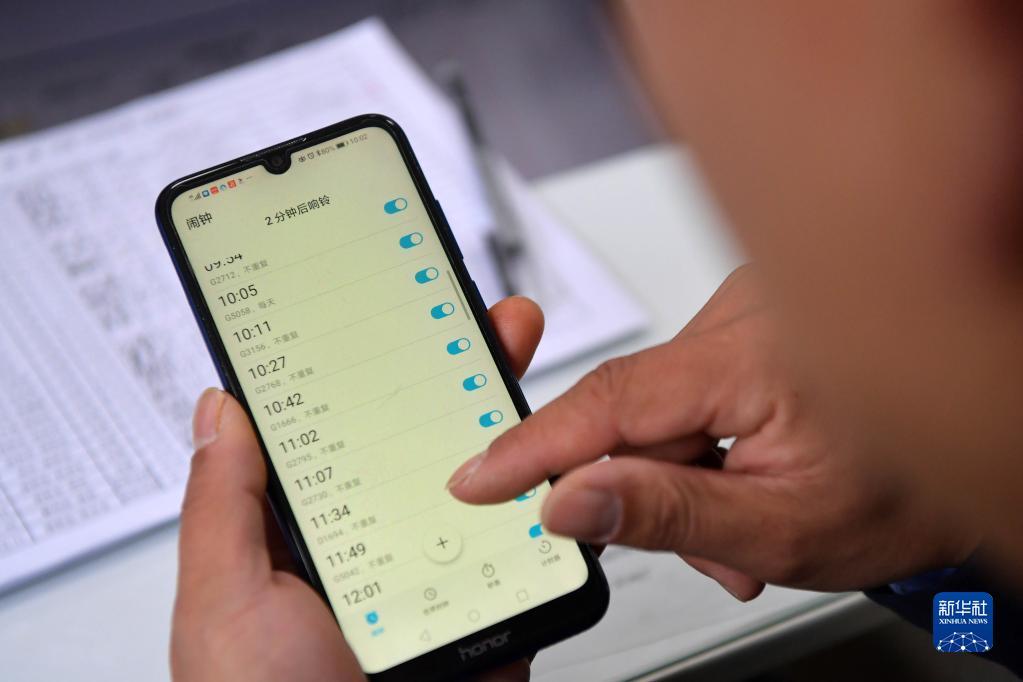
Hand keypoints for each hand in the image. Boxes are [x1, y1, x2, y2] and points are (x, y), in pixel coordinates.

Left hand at [171, 296, 543, 681]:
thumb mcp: (223, 600)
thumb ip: (224, 505)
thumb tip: (222, 410)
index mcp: (311, 535)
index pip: (346, 430)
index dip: (373, 368)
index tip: (402, 311)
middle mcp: (379, 549)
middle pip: (428, 447)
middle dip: (463, 378)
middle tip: (492, 323)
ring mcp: (440, 582)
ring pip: (489, 494)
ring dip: (521, 438)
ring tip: (536, 377)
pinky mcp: (491, 618)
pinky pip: (528, 560)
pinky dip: (554, 519)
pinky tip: (571, 467)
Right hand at [448, 267, 979, 599]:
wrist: (977, 446)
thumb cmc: (904, 490)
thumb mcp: (782, 528)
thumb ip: (669, 514)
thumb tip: (571, 500)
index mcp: (755, 359)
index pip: (611, 400)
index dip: (535, 444)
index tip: (480, 477)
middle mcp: (746, 315)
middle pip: (633, 410)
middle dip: (646, 486)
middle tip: (696, 546)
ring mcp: (748, 313)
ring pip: (659, 408)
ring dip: (681, 472)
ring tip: (739, 522)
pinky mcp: (747, 324)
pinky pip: (687, 391)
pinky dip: (701, 444)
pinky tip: (743, 476)